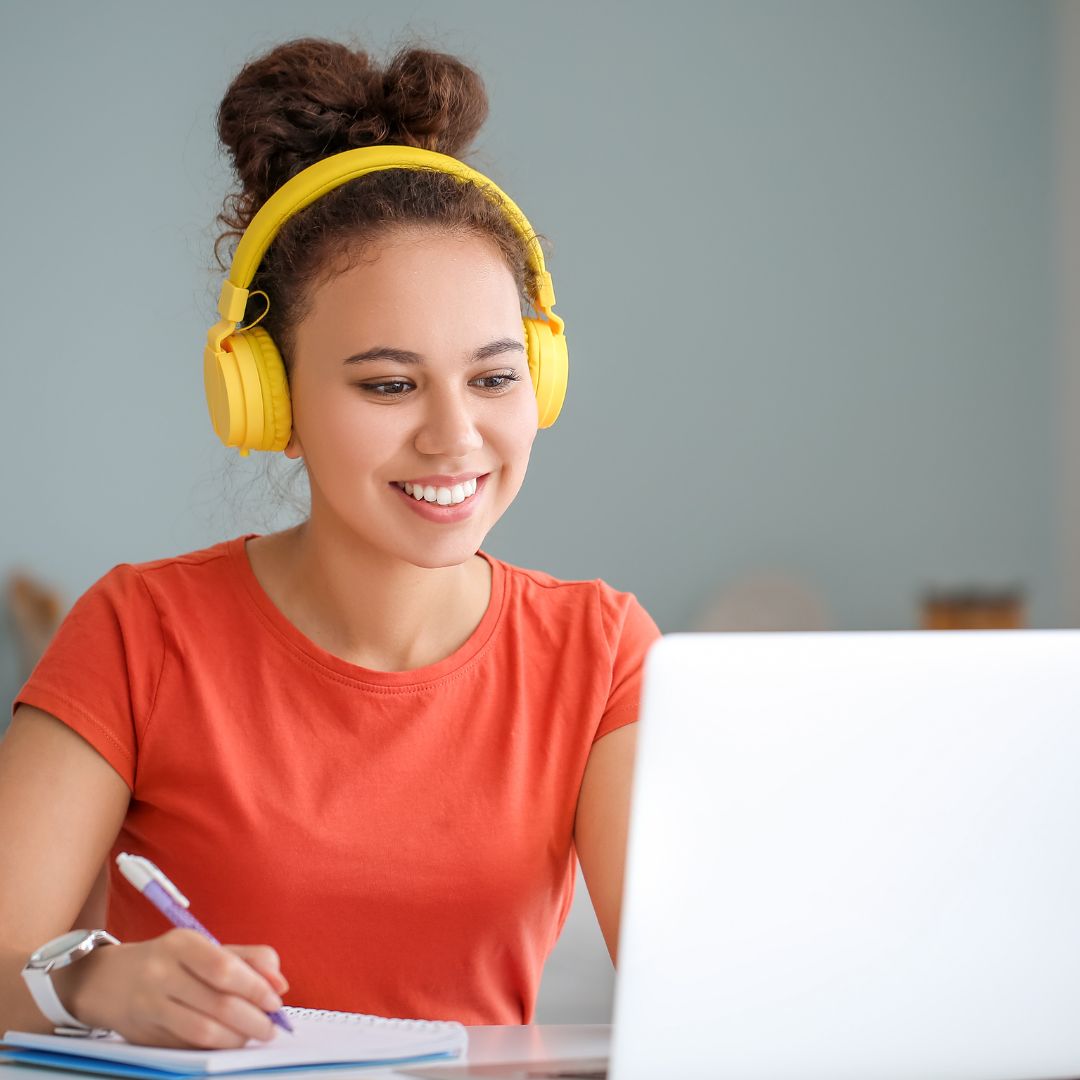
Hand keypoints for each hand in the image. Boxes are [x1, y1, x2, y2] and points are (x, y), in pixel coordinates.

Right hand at [51, 929, 289, 1047]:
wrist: (107, 980)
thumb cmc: (169, 961)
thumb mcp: (205, 947)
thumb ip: (249, 958)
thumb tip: (280, 984)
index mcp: (181, 945)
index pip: (224, 968)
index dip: (255, 988)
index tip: (275, 1001)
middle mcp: (161, 974)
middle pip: (217, 1003)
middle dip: (253, 1019)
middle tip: (271, 1027)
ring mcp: (149, 1007)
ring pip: (202, 1031)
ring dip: (236, 1039)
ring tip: (253, 1036)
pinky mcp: (143, 1036)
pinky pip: (187, 1046)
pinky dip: (215, 1048)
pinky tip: (228, 1042)